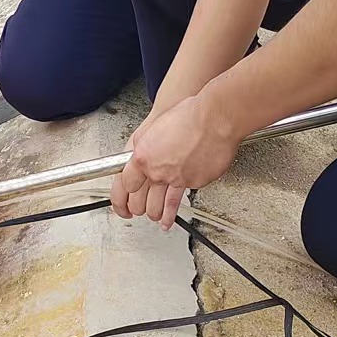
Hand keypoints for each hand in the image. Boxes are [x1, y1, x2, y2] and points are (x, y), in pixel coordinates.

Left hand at [110, 89, 240, 228]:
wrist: (213, 120)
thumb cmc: (187, 117)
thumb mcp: (154, 129)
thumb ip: (145, 147)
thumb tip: (140, 157)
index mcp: (142, 156)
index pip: (124, 183)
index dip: (122, 194)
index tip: (124, 196)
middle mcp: (157, 171)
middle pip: (138, 201)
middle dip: (136, 209)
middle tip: (135, 211)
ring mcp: (175, 179)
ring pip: (158, 206)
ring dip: (154, 215)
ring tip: (154, 219)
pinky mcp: (192, 184)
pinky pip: (180, 197)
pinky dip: (174, 211)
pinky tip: (171, 218)